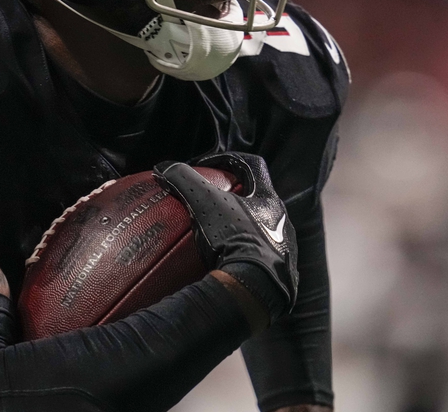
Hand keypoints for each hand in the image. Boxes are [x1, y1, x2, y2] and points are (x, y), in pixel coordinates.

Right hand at [154, 152, 297, 323]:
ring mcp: (284, 250)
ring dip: (241, 230)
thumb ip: (183, 179)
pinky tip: (226, 266)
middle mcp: (283, 221)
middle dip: (235, 199)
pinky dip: (244, 259)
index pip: (253, 165)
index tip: (209, 166)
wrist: (255, 288)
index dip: (230, 160)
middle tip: (211, 203)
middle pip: (258, 200)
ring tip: (217, 237)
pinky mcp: (280, 276)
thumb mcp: (203, 203)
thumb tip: (163, 167)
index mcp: (269, 199)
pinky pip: (261, 261)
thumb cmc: (234, 238)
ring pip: (262, 231)